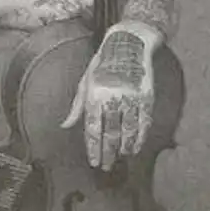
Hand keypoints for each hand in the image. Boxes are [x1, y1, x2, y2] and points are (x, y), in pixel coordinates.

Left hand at [61, 20, 158, 170]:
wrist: (129, 44)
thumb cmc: (102, 64)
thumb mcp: (85, 82)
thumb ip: (77, 107)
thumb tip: (63, 125)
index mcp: (94, 96)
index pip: (92, 129)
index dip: (94, 148)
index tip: (95, 162)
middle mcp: (112, 99)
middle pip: (109, 134)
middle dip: (108, 153)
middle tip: (106, 167)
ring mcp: (131, 99)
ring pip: (127, 131)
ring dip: (123, 147)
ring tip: (119, 157)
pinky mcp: (146, 97)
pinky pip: (143, 123)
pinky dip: (139, 138)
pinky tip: (134, 147)